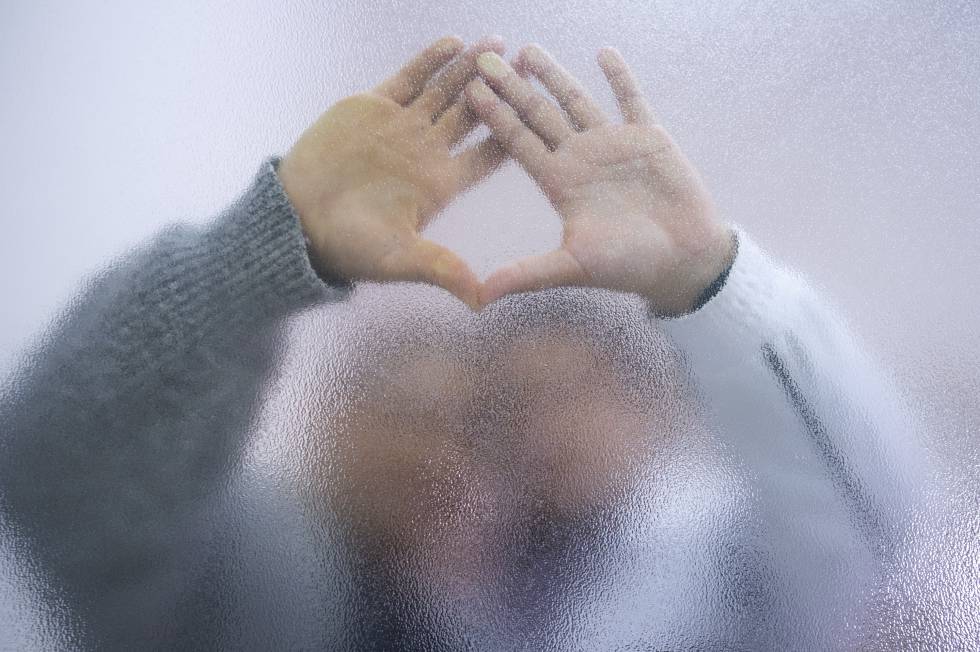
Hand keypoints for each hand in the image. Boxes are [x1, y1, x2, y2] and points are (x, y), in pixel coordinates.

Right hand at [278, 37, 505, 309]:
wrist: (297, 217)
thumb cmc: (348, 245)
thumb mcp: (399, 259)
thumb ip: (441, 269)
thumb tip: (481, 302)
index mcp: (441, 184)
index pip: (486, 157)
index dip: (511, 137)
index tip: (539, 118)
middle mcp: (428, 152)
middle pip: (473, 116)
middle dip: (499, 91)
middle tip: (527, 67)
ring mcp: (403, 126)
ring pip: (446, 91)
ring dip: (471, 69)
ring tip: (498, 44)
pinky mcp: (375, 106)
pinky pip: (409, 78)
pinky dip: (431, 60)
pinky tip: (454, 42)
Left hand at [465, 46, 735, 315]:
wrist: (683, 262)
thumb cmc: (628, 267)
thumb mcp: (572, 266)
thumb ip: (526, 274)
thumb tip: (478, 297)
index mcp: (559, 182)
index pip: (518, 142)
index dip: (494, 117)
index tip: (470, 90)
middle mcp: (580, 158)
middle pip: (539, 114)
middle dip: (512, 87)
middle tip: (484, 58)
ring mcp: (612, 144)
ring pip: (576, 100)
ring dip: (554, 75)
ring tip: (528, 48)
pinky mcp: (648, 137)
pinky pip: (631, 99)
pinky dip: (620, 77)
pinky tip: (603, 52)